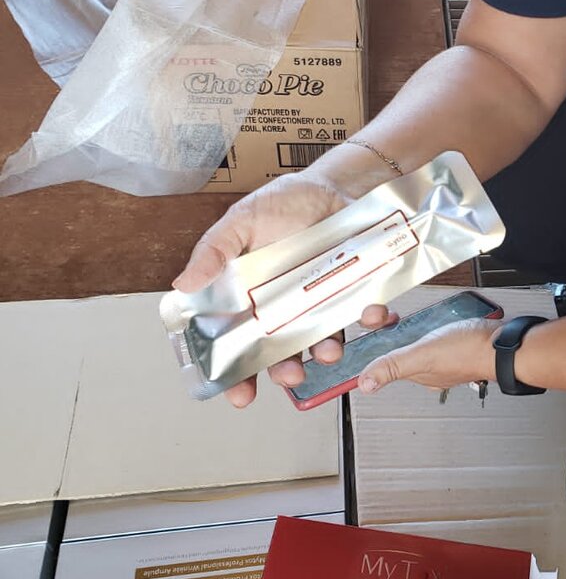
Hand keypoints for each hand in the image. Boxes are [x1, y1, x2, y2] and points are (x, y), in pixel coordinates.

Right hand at [173, 168, 363, 407]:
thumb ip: (215, 251)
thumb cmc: (286, 203)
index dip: (238, 373)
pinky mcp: (355, 291)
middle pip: (283, 353)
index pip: (240, 344)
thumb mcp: (243, 221)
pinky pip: (364, 312)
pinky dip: (369, 317)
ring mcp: (323, 301)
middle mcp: (288, 307)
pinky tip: (370, 313)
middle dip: (286, 371)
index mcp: (253, 297)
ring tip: (328, 349)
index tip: (239, 394)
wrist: (336, 184)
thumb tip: (183, 284)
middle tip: (289, 374)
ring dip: (326, 351)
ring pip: (324, 340)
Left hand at [356, 317, 501, 393]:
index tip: (376, 323)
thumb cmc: (471, 351)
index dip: (376, 340)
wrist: (506, 343)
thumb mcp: (423, 355)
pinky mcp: (456, 342)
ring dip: (411, 323)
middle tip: (391, 315)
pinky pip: (434, 332)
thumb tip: (365, 383)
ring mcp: (444, 354)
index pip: (385, 359)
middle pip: (399, 346)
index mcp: (418, 373)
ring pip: (416, 337)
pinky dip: (430, 322)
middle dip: (391, 327)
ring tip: (411, 315)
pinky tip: (433, 316)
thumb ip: (393, 366)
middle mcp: (429, 367)